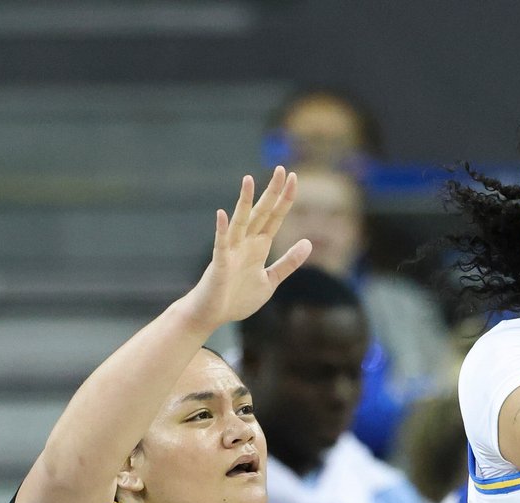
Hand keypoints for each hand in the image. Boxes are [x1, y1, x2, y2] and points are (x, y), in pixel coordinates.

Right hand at [179, 165, 312, 330]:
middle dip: (271, 193)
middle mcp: (245, 244)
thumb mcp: (271, 280)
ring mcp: (231, 252)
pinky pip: (220, 245)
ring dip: (244, 202)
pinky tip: (222, 214)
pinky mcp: (219, 265)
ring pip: (240, 223)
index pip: (275, 218)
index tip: (294, 177)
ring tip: (249, 180)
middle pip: (261, 214)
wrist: (211, 315)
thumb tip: (308, 242)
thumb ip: (288, 262)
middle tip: (280, 169)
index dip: (285, 199)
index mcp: (259, 247)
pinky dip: (221, 230)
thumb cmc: (237, 297)